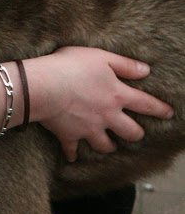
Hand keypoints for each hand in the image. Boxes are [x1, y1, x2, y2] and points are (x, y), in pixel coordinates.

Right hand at [33, 46, 173, 161]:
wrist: (43, 86)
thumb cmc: (70, 66)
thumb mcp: (101, 57)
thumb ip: (124, 65)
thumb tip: (146, 70)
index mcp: (116, 95)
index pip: (145, 103)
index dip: (160, 109)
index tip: (169, 114)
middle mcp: (107, 116)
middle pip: (130, 132)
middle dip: (135, 134)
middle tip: (136, 133)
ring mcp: (88, 129)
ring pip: (105, 145)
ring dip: (109, 146)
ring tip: (110, 144)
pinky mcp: (69, 136)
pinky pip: (72, 151)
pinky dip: (73, 154)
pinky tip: (73, 157)